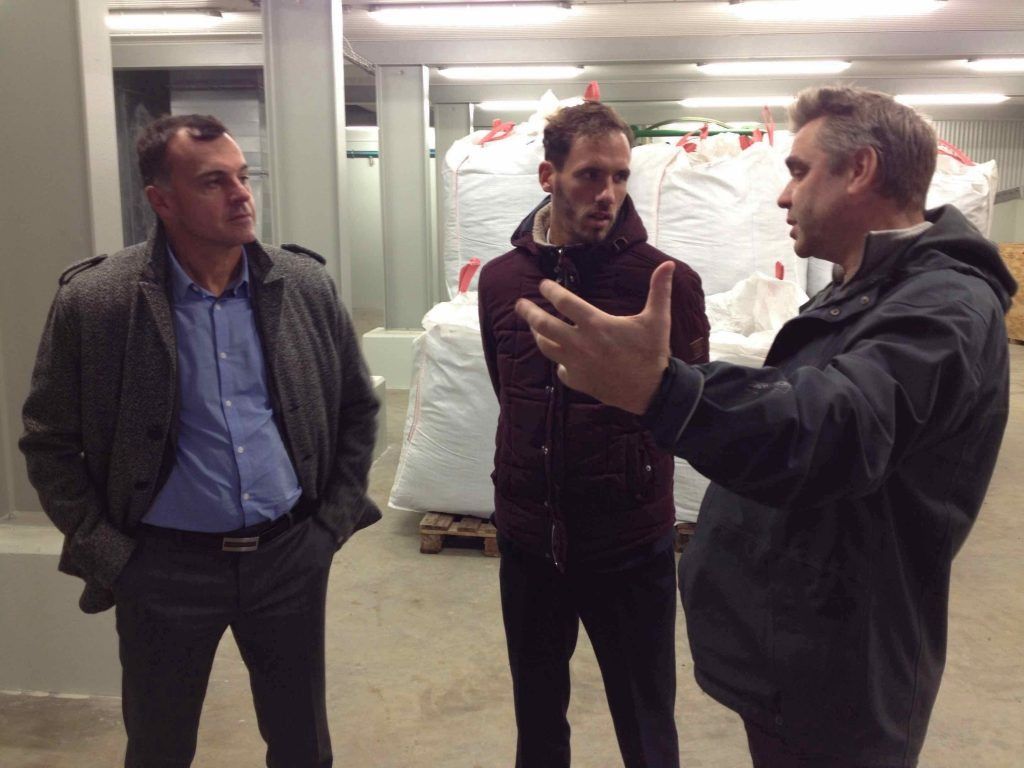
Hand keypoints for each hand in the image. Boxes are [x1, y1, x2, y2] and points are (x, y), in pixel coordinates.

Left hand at [515, 260, 674, 414]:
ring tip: (533, 328)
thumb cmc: (653, 352)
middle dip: (528, 312)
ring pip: (546, 347)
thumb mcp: (657, 319)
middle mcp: (580, 343)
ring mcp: (576, 364)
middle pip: (544, 325)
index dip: (551, 291)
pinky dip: (559, 362)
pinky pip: (560, 370)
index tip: (544, 284)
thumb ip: (659, 290)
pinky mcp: (578, 381)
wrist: (652, 391)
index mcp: (596, 324)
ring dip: (538, 335)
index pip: (564, 302)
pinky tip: (560, 357)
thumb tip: (668, 264)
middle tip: (519, 304)